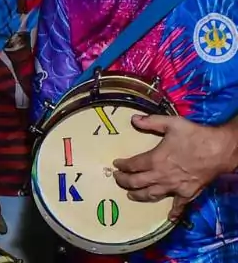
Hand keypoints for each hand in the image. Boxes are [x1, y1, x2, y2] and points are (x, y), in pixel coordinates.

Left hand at [113, 114, 237, 220]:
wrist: (219, 150)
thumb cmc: (195, 136)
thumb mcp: (171, 123)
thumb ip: (151, 121)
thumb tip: (133, 119)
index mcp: (155, 160)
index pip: (132, 165)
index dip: (122, 166)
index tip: (116, 165)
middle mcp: (161, 176)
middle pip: (137, 182)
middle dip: (124, 181)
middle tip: (117, 179)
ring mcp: (174, 187)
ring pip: (151, 195)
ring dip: (138, 195)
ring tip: (131, 195)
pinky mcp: (188, 193)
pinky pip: (179, 206)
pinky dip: (173, 212)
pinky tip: (169, 217)